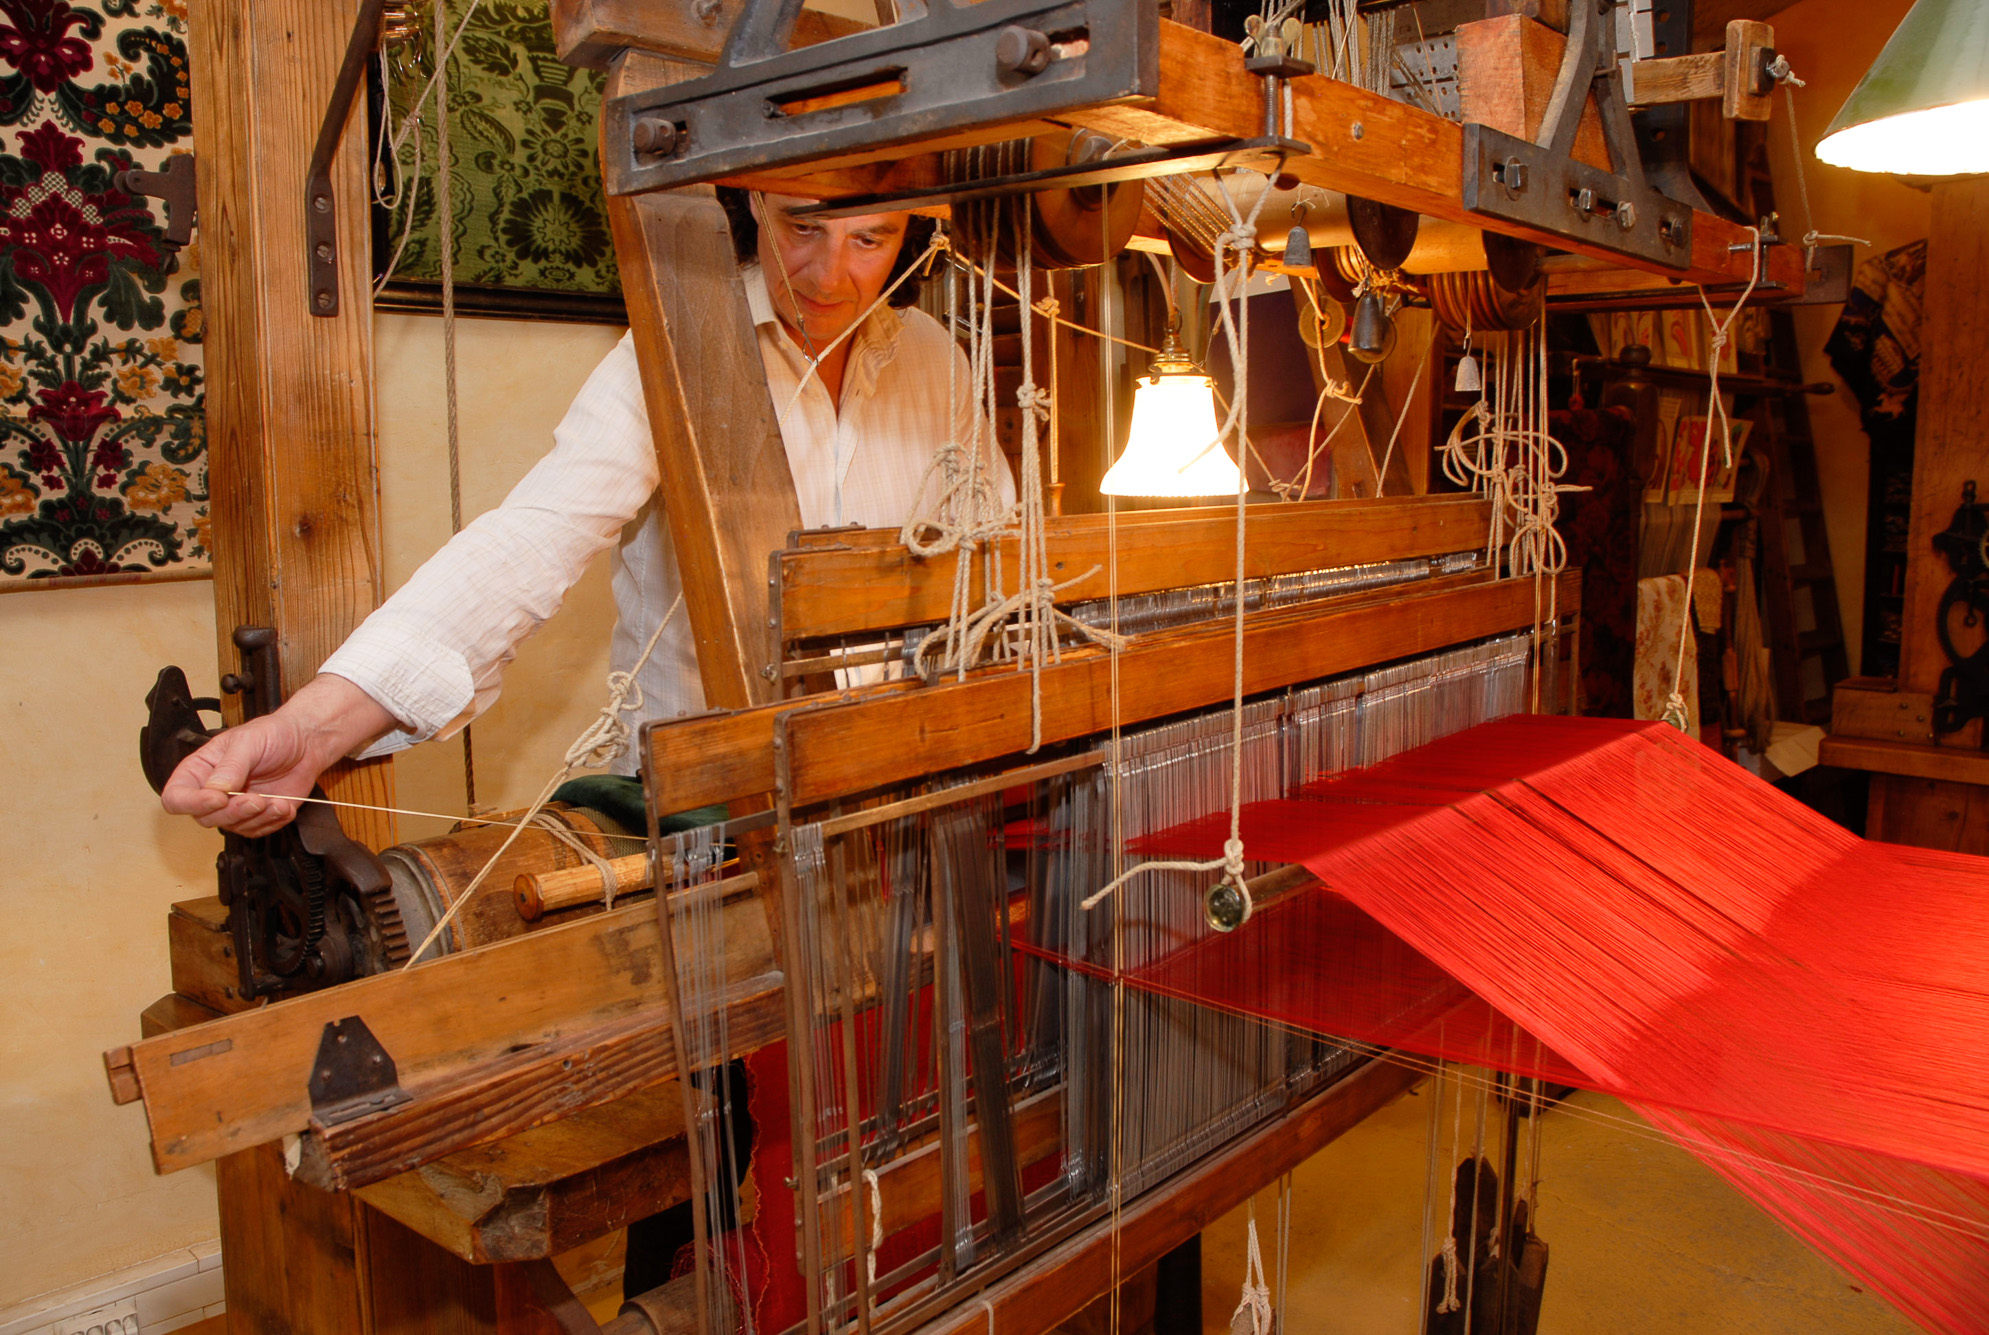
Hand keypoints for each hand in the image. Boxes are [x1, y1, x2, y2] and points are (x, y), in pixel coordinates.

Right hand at [159, 675, 396, 836]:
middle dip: (232, 812)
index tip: (218, 798)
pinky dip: (272, 822)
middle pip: (205, 818)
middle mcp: (212, 792)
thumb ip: (230, 767)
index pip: (176, 797)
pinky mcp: (257, 816)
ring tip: (276, 802)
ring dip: (256, 818)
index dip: (192, 803)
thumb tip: (214, 790)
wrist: (306, 743)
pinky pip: (257, 831)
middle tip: (255, 800)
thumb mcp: (248, 742)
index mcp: (199, 770)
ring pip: (232, 828)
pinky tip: (283, 806)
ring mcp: (234, 806)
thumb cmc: (273, 735)